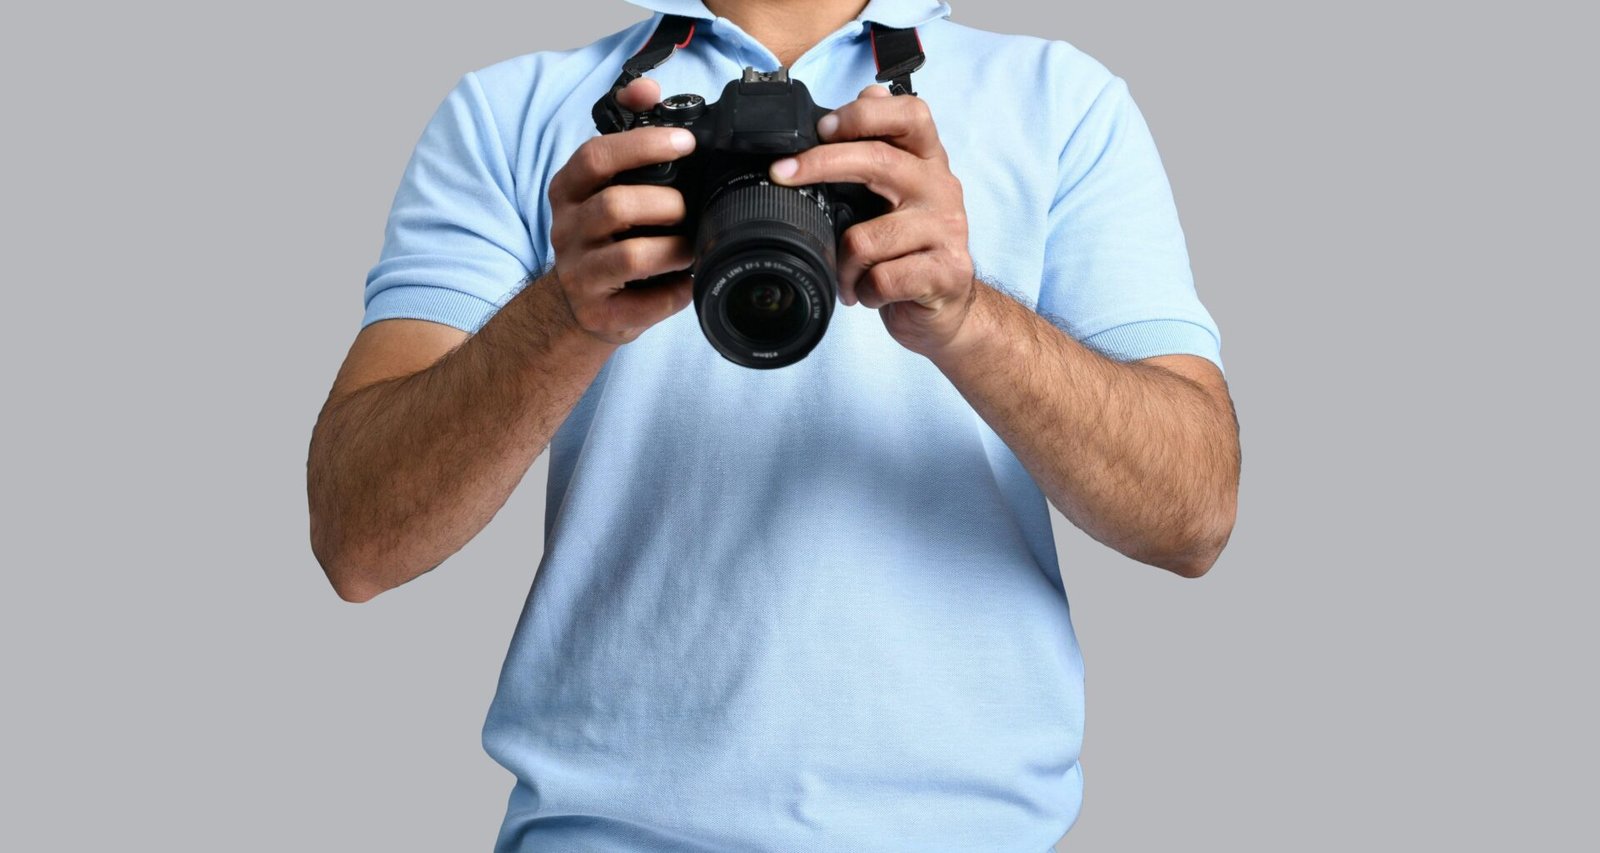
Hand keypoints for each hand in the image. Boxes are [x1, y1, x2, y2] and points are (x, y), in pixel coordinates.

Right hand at [547, 78, 697, 344]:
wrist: (583, 305)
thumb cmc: (608, 236)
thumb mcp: (608, 185)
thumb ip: (627, 138)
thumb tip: (647, 88)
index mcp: (569, 190)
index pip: (596, 157)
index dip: (642, 145)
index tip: (685, 141)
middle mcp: (567, 229)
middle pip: (614, 206)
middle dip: (665, 204)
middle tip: (690, 207)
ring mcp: (579, 273)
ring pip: (629, 255)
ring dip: (674, 248)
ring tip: (694, 246)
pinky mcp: (598, 312)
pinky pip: (644, 302)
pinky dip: (675, 290)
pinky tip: (690, 281)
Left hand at [768, 85, 976, 358]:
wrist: (944, 308)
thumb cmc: (910, 249)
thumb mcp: (895, 193)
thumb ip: (882, 147)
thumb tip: (868, 92)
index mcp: (927, 161)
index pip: (911, 114)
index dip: (863, 114)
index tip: (822, 126)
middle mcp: (941, 187)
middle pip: (878, 160)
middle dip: (820, 164)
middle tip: (783, 173)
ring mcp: (948, 229)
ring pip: (866, 236)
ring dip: (843, 262)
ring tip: (846, 274)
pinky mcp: (946, 272)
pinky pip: (882, 278)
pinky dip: (863, 291)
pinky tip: (869, 293)